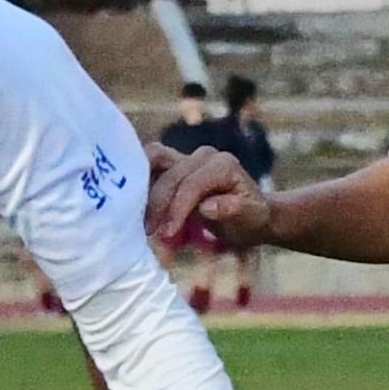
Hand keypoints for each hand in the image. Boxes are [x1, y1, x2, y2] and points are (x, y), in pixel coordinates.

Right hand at [148, 146, 267, 255]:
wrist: (249, 213)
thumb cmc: (252, 216)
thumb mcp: (251, 216)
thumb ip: (232, 208)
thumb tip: (206, 207)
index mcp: (223, 164)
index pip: (191, 184)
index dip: (176, 209)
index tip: (167, 234)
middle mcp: (203, 156)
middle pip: (170, 174)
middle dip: (157, 204)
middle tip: (149, 232)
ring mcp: (187, 158)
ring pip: (154, 161)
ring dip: (142, 190)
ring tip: (139, 220)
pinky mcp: (174, 165)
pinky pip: (150, 168)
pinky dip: (141, 186)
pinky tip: (136, 209)